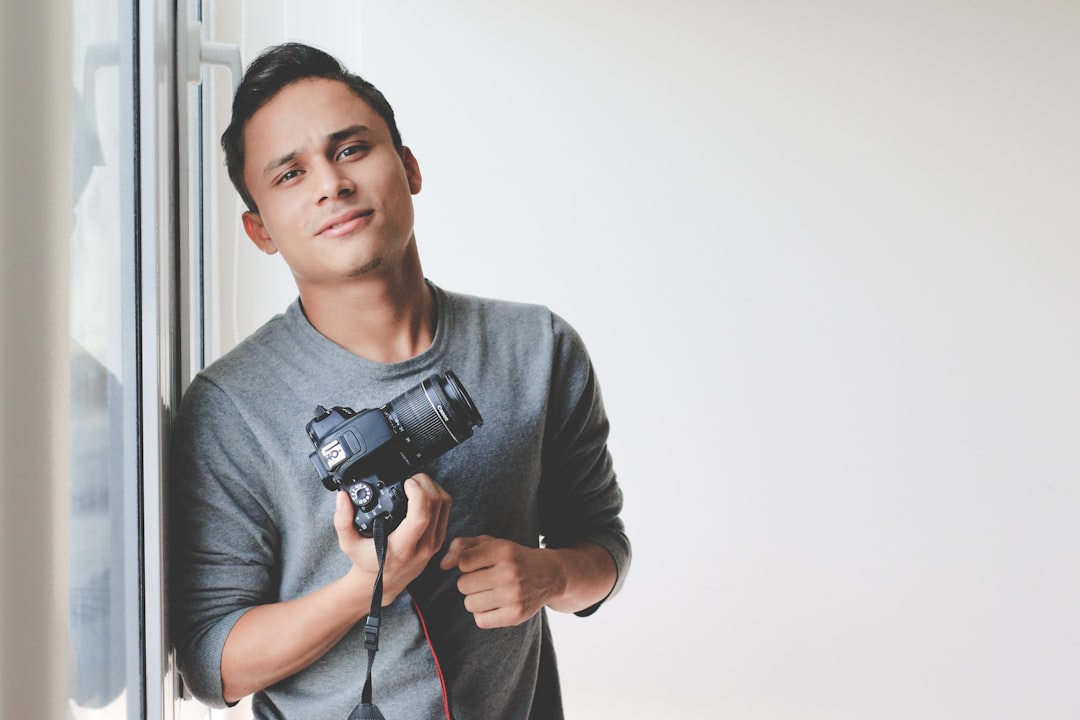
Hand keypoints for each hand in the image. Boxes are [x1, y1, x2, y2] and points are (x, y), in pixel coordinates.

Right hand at [333, 473, 450, 603]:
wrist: (383, 584)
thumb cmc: (367, 562)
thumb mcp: (347, 543)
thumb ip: (342, 520)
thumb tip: (342, 497)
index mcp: (401, 548)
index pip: (420, 518)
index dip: (418, 494)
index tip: (406, 482)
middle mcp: (422, 547)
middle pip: (436, 506)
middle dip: (425, 484)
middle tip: (410, 478)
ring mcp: (434, 544)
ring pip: (444, 506)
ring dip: (433, 488)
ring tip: (416, 483)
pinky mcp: (439, 540)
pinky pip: (446, 512)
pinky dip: (437, 497)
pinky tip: (423, 493)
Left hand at [439, 536, 565, 628]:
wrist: (549, 575)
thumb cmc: (512, 557)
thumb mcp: (491, 543)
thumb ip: (462, 547)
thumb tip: (442, 565)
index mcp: (503, 550)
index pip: (463, 562)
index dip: (466, 564)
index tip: (478, 564)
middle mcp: (510, 572)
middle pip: (463, 585)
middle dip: (469, 582)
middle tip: (485, 579)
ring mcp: (514, 596)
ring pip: (469, 604)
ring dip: (475, 599)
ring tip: (490, 592)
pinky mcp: (516, 616)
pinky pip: (480, 620)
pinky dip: (484, 614)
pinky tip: (495, 604)